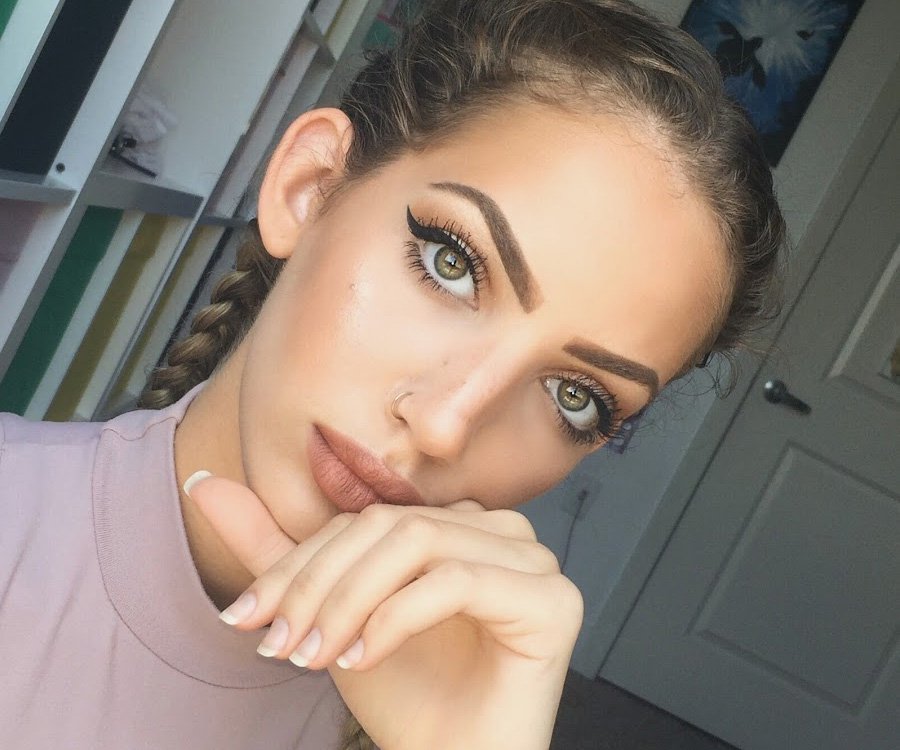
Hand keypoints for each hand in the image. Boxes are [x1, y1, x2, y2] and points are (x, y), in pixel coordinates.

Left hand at [187, 474, 583, 749]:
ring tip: (316, 657)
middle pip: (390, 524)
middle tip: (278, 644)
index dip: (300, 560)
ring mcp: (534, 561)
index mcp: (458, 523)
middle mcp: (503, 531)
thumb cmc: (404, 695)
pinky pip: (457, 581)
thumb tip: (204, 482)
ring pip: (419, 543)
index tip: (248, 615)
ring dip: (351, 602)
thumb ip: (275, 549)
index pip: (368, 516)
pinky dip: (395, 618)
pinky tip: (362, 660)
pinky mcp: (552, 599)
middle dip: (319, 584)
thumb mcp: (327, 614)